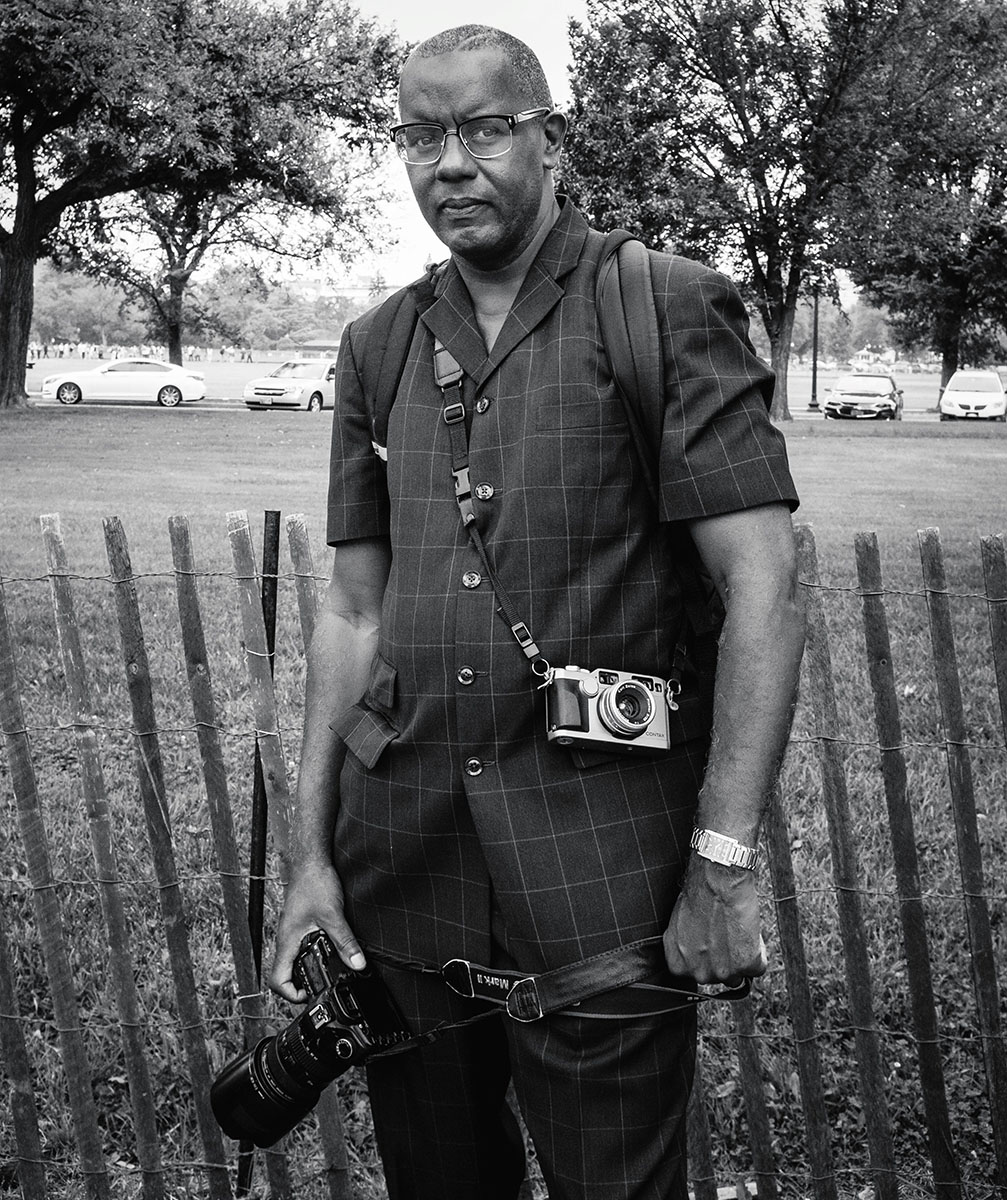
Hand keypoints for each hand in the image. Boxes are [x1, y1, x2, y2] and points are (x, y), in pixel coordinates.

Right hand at [269, 860, 365, 1002]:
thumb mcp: (332, 915)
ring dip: (310, 968)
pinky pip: (303, 946)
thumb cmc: (313, 883)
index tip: (309, 995)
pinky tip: (332, 948)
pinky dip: (315, 953)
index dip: (290, 994)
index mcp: (287, 941)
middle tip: (324, 986)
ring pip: (295, 960)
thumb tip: (357, 964)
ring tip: (330, 970)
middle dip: (303, 984)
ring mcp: (293, 932)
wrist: (310, 861)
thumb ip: (345, 941)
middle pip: (286, 973)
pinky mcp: (301, 924)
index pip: (277, 980)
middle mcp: (287, 939)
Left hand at [663, 855, 767, 985]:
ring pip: (739, 975)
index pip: (696, 974)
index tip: (712, 945)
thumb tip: (695, 952)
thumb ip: (685, 947)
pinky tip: (749, 932)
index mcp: (678, 965)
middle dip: (724, 959)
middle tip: (727, 935)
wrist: (717, 883)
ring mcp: (724, 973)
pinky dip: (759, 951)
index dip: (707, 958)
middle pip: (718, 976)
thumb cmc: (698, 897)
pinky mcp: (747, 965)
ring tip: (738, 932)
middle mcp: (699, 974)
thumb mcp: (679, 927)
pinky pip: (759, 966)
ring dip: (741, 958)